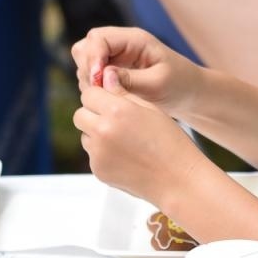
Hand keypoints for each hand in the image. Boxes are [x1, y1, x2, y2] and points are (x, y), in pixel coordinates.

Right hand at [70, 26, 202, 113]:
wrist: (190, 94)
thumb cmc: (180, 85)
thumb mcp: (158, 83)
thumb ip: (131, 79)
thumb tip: (104, 75)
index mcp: (134, 39)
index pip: (99, 38)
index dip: (92, 57)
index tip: (96, 79)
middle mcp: (121, 45)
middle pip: (86, 47)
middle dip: (87, 68)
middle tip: (98, 90)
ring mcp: (115, 58)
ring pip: (85, 63)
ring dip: (89, 80)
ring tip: (106, 96)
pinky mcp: (113, 73)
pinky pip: (92, 77)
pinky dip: (94, 88)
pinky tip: (109, 100)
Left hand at [73, 80, 210, 207]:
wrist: (177, 179)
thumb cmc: (170, 141)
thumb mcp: (151, 109)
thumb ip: (124, 93)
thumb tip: (105, 77)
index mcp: (116, 111)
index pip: (89, 94)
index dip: (99, 96)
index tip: (110, 102)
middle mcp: (102, 131)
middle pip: (80, 115)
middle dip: (92, 115)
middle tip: (114, 121)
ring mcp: (97, 154)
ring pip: (85, 136)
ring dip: (97, 135)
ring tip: (125, 141)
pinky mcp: (98, 171)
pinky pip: (93, 155)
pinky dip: (104, 154)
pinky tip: (127, 157)